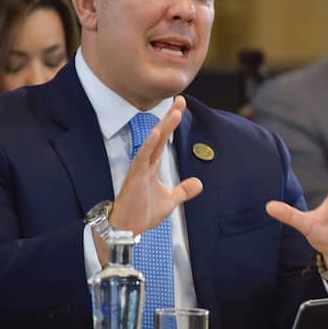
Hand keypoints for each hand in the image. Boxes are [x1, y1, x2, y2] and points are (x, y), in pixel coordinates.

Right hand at [95, 96, 202, 262]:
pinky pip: (142, 159)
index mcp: (152, 165)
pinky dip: (149, 146)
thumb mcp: (170, 201)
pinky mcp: (135, 178)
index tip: (180, 106)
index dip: (171, 123)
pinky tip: (156, 133)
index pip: (164, 139)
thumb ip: (183, 190)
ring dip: (164, 128)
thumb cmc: (143, 213)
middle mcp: (146, 163)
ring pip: (153, 144)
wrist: (128, 229)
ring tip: (175, 113)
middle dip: (170, 118)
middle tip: (180, 100)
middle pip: (160, 135)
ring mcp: (140, 169)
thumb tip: (199, 184)